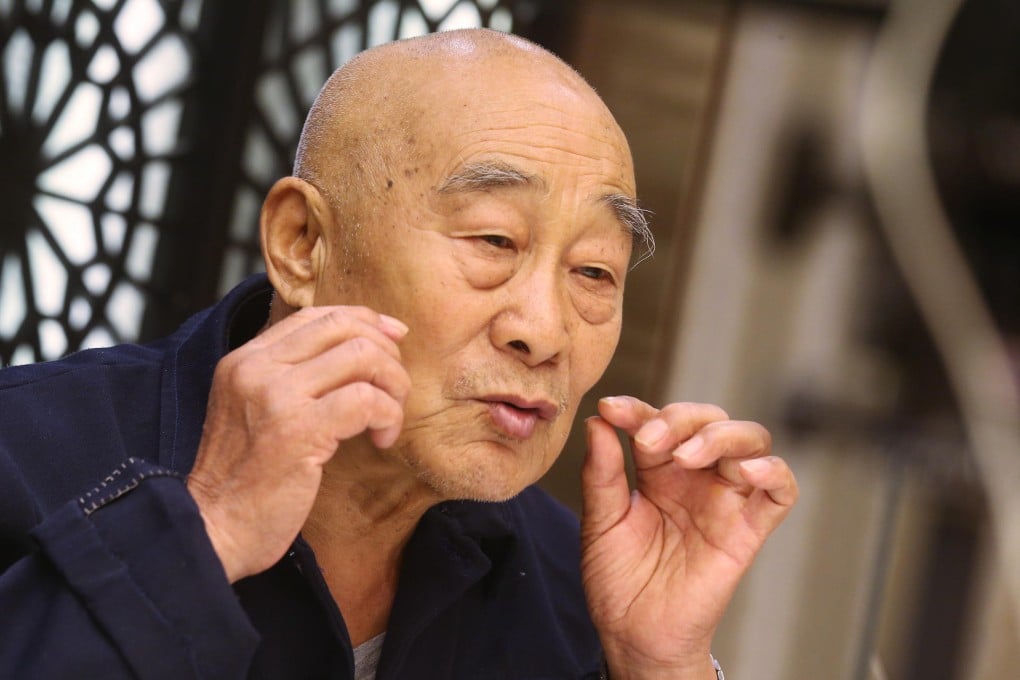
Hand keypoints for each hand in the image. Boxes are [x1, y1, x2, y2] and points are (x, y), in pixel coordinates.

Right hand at [186, 306, 410, 581]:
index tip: (395, 340)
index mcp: (245, 360)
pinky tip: (381, 440)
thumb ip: (291, 379)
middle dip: (386, 352)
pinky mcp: (298, 430)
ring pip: (362, 356)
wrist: (215, 531)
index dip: (365, 320)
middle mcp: (256, 368)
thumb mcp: (254, 412)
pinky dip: (388, 416)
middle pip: (344, 327)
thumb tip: (358, 351)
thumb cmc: (245, 481)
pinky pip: (366, 400)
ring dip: (393, 386)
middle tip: (395, 389)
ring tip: (388, 419)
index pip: (317, 315)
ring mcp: (276, 395)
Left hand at [580, 396, 797, 678]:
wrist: (636, 635)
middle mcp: (696, 478)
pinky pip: (780, 490)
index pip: (658, 421)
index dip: (638, 409)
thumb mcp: (600, 522)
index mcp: (659, 471)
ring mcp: (725, 500)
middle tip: (649, 441)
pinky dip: (772, 470)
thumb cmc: (618, 580)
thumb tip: (597, 422)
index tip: (611, 409)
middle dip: (680, 418)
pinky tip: (744, 470)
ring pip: (750, 441)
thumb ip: (602, 474)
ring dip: (722, 435)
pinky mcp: (749, 529)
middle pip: (709, 419)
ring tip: (687, 454)